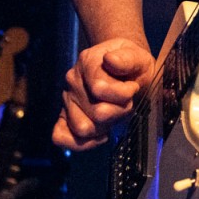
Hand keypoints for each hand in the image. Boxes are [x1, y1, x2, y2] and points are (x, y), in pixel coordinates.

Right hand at [54, 37, 153, 151]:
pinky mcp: (65, 117)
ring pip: (83, 129)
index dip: (123, 94)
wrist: (126, 68)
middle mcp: (72, 81)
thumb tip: (110, 60)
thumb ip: (127, 59)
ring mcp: (67, 100)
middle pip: (96, 113)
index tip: (132, 87)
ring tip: (113, 114)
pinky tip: (100, 133)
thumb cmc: (132, 64)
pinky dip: (84, 142)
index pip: (100, 89)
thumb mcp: (137, 56)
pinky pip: (61, 137)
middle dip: (118, 112)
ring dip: (105, 126)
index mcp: (87, 62)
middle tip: (125, 102)